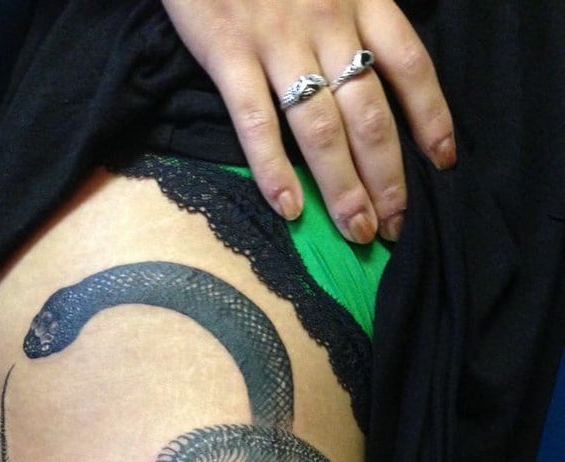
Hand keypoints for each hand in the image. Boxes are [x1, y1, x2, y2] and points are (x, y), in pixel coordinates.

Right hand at [160, 0, 454, 242]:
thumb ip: (356, 14)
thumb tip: (373, 78)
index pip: (409, 65)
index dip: (431, 117)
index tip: (442, 163)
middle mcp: (327, 21)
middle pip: (369, 112)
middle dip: (386, 176)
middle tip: (392, 225)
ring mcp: (277, 39)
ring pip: (321, 126)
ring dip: (342, 186)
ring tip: (355, 231)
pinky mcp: (228, 49)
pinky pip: (256, 119)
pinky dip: (273, 168)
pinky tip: (290, 209)